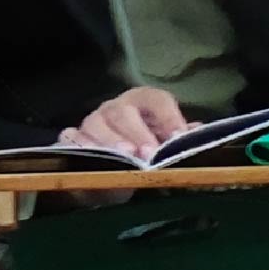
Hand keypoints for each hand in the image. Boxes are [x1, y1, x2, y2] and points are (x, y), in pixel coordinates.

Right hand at [61, 83, 190, 157]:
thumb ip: (178, 136)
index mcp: (142, 102)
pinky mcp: (71, 137)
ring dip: (110, 141)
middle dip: (137, 132)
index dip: (169, 117)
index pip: (157, 100)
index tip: (179, 137)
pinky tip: (92, 158)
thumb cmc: (145, 148)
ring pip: (95, 124)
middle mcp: (115, 107)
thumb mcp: (164, 142)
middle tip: (149, 152)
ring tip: (125, 155)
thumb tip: (197, 131)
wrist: (112, 169)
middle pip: (123, 112)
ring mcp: (91, 121)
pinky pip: (71, 137)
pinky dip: (80, 146)